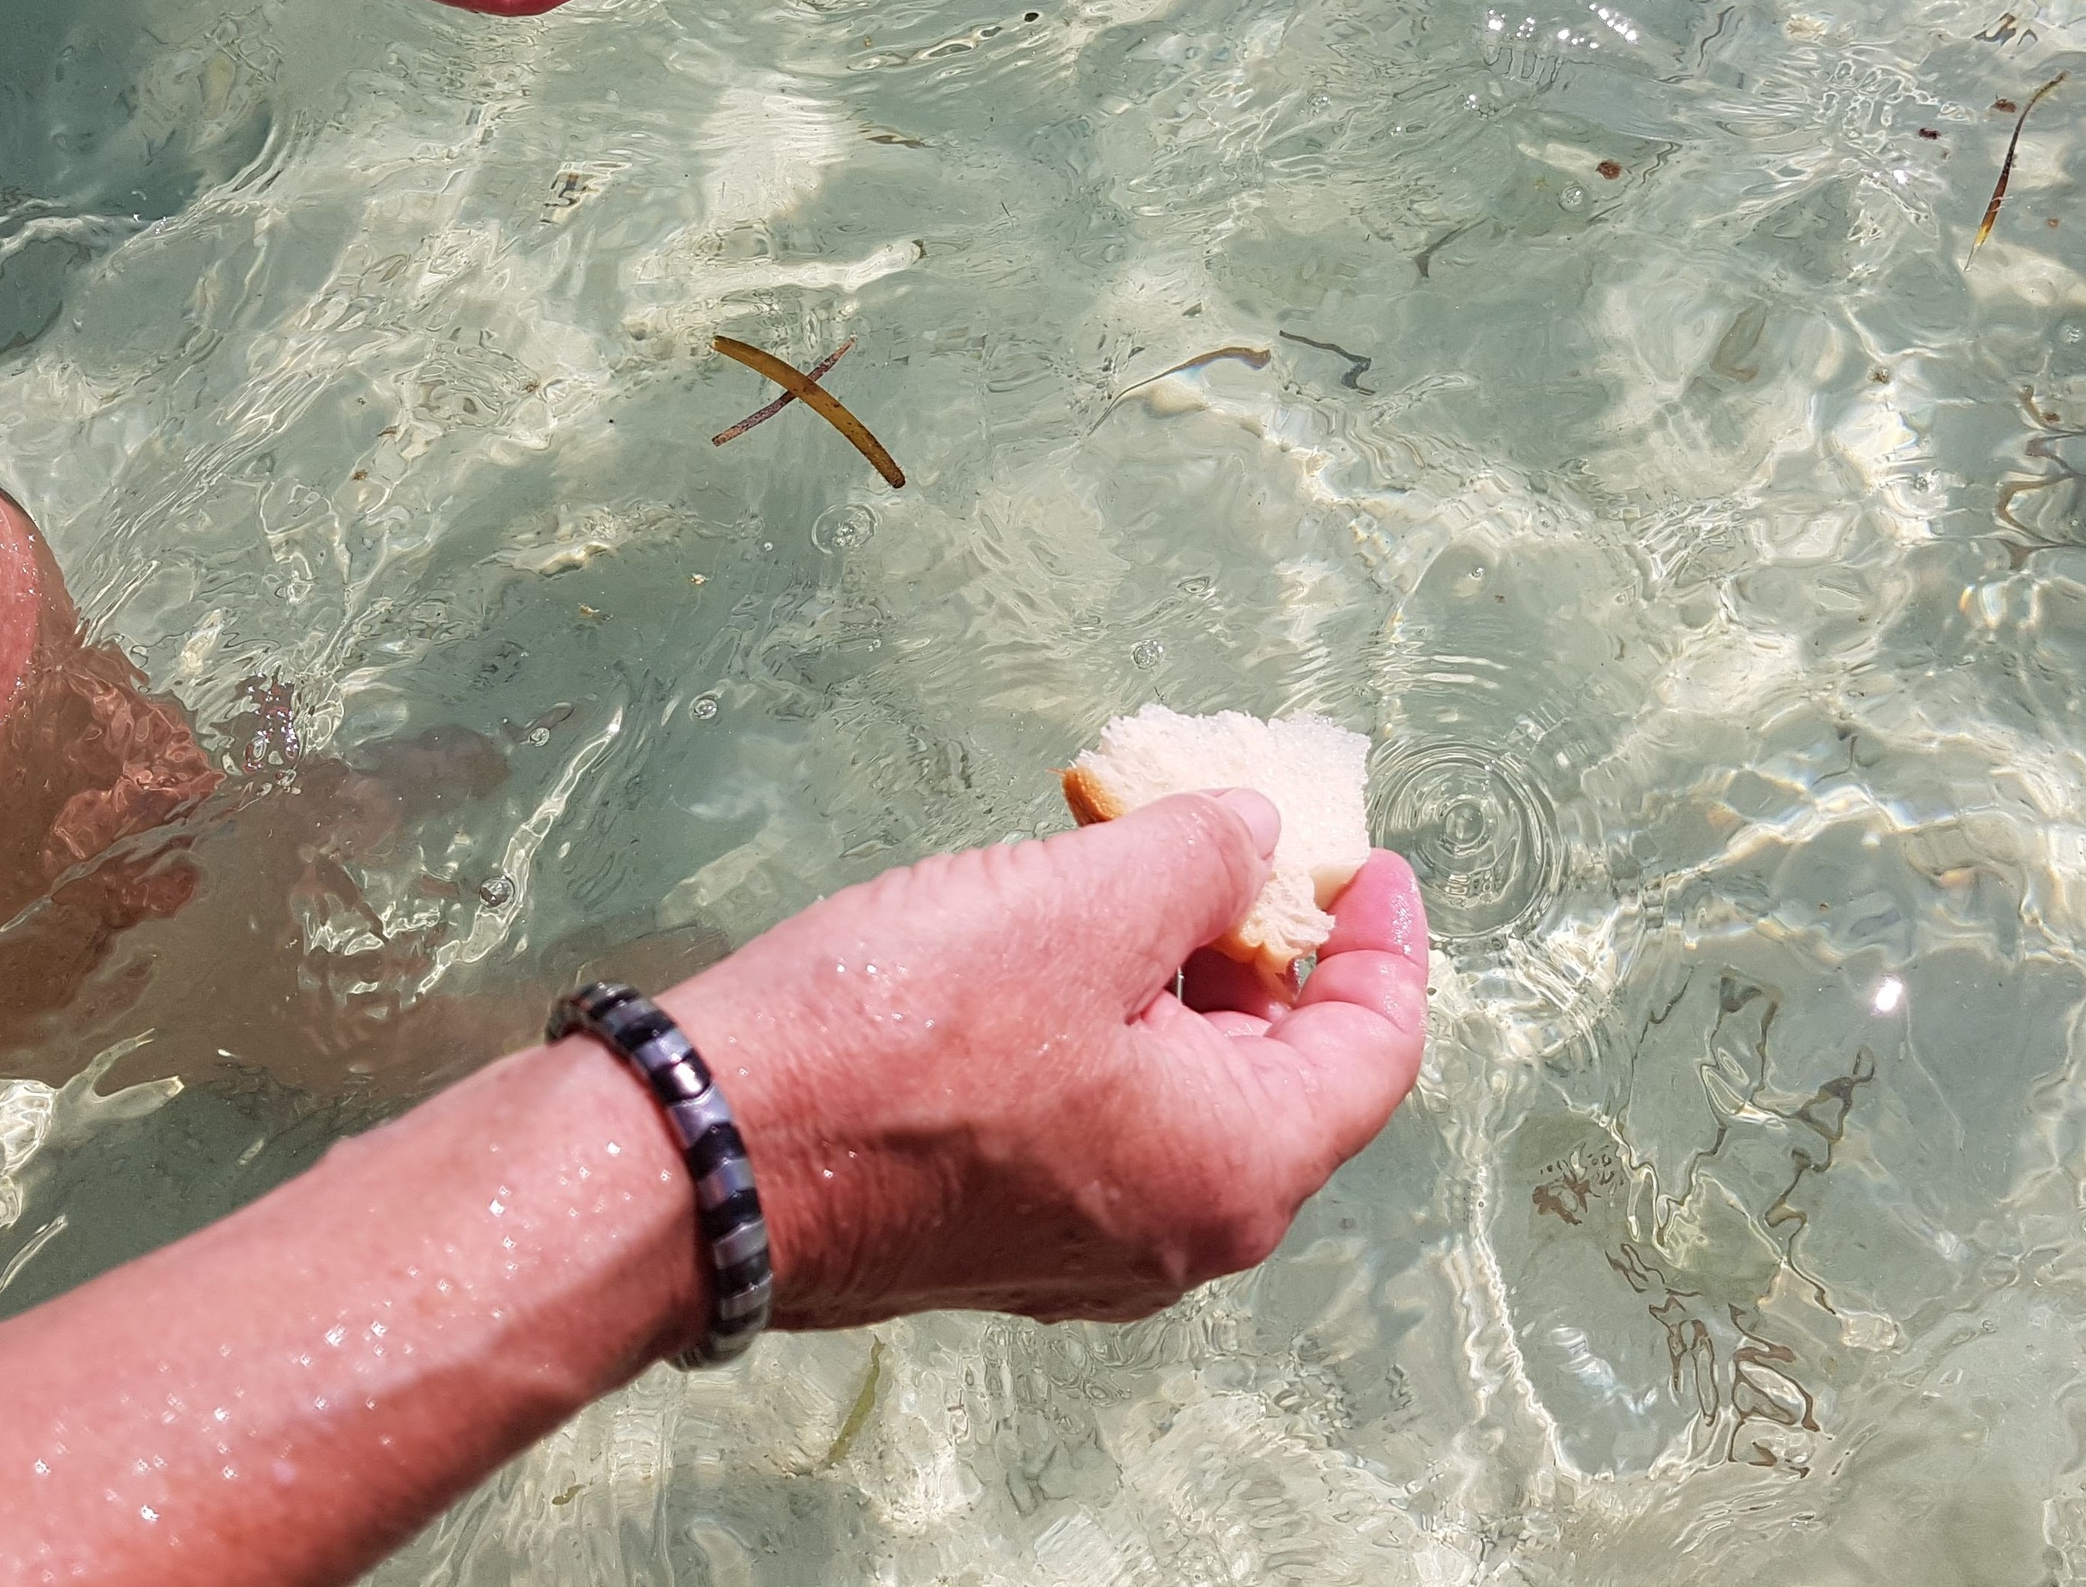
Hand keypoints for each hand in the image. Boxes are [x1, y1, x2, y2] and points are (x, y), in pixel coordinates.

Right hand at [669, 792, 1428, 1325]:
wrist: (702, 1160)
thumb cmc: (900, 1037)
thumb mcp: (1080, 905)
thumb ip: (1198, 860)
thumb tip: (1251, 837)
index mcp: (1235, 1172)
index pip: (1373, 1052)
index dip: (1383, 940)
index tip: (1364, 857)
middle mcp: (1178, 1236)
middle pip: (1280, 1076)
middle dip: (1265, 950)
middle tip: (1227, 839)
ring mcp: (1084, 1249)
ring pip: (1181, 1094)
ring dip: (1173, 980)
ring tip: (1118, 870)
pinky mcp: (997, 1233)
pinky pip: (1100, 1119)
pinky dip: (1104, 1027)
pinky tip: (1042, 945)